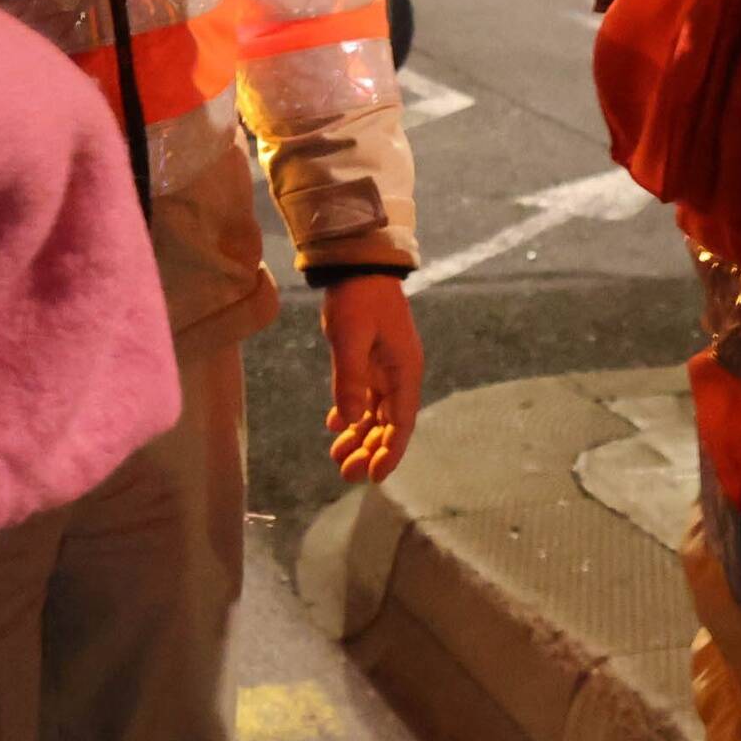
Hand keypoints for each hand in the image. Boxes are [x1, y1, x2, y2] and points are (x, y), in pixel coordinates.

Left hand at [323, 271, 423, 482]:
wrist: (357, 264)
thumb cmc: (358, 298)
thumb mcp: (350, 338)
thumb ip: (350, 379)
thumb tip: (350, 421)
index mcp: (405, 370)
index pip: (401, 423)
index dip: (389, 452)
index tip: (374, 477)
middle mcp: (400, 374)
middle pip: (388, 424)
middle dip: (370, 450)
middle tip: (345, 473)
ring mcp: (385, 368)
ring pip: (376, 414)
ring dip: (360, 436)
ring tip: (338, 457)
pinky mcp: (370, 361)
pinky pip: (364, 397)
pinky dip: (352, 413)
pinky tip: (335, 425)